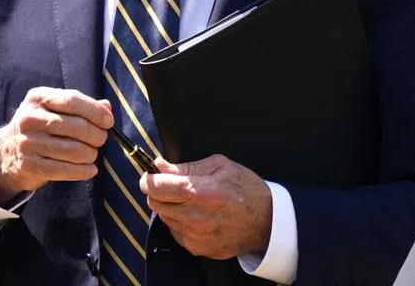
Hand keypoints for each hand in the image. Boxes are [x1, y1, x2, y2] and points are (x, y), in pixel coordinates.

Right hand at [0, 87, 112, 204]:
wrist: (8, 152)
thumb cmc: (41, 126)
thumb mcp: (54, 108)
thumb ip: (80, 105)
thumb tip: (107, 107)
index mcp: (37, 98)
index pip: (72, 100)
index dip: (95, 111)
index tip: (109, 122)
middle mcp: (29, 118)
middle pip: (75, 126)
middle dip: (96, 135)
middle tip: (102, 140)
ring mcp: (27, 142)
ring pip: (72, 150)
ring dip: (91, 154)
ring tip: (93, 154)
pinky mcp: (29, 165)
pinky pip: (64, 170)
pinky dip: (82, 171)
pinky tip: (90, 170)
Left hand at [141, 154, 272, 259]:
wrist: (267, 222)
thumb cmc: (245, 189)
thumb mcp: (220, 166)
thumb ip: (186, 166)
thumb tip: (160, 165)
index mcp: (199, 192)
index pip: (157, 187)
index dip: (148, 179)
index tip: (149, 175)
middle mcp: (194, 217)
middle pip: (155, 203)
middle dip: (159, 192)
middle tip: (173, 186)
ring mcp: (195, 236)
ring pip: (164, 218)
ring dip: (171, 207)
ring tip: (192, 200)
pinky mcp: (197, 248)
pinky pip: (176, 232)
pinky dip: (180, 222)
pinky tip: (198, 215)